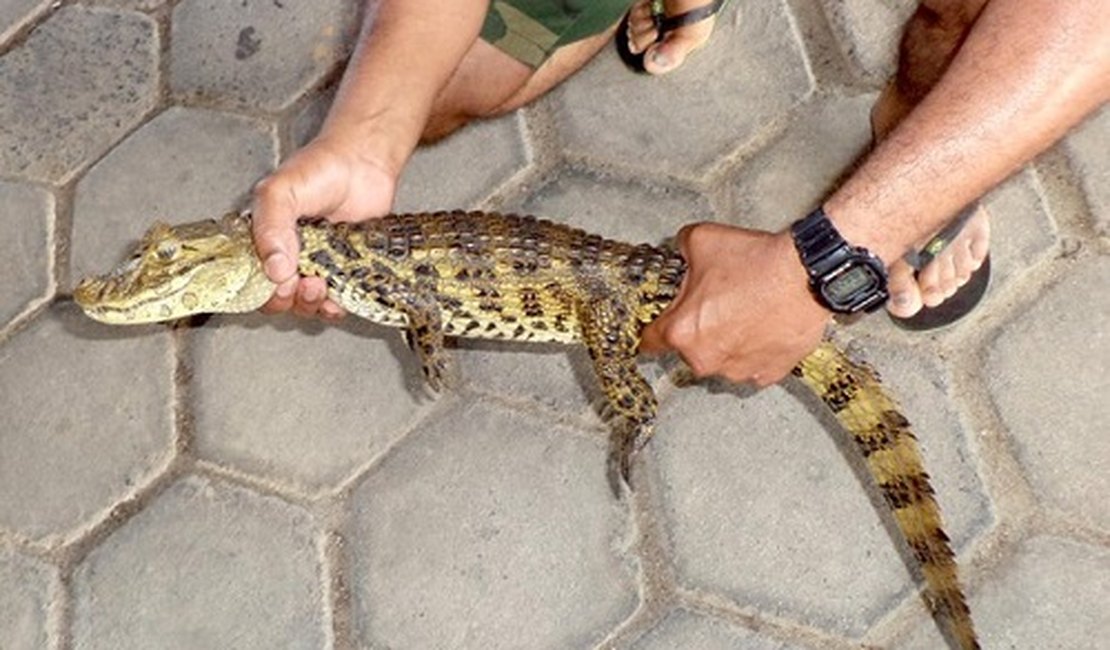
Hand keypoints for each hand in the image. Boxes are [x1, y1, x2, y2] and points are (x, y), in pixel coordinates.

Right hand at [251, 133, 397, 317]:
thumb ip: (270, 227)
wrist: (363, 162)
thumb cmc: (319, 169)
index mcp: (265, 241)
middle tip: (303, 283)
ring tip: (320, 284)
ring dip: (312, 304)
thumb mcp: (280, 192)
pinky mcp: (346, 272)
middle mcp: (289, 258)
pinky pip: (338, 303)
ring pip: (307, 305)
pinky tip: (339, 295)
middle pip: (279, 299)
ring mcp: (318, 266)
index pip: (252, 280)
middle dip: (289, 300)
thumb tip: (275, 270)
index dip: (262, 290)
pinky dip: (337, 307)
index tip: (279, 283)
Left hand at [640, 223, 830, 386]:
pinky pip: (753, 365)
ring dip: (728, 342)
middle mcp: (707, 358)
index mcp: (682, 331)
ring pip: (722, 359)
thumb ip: (681, 250)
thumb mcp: (702, 240)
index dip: (653, 329)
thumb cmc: (757, 264)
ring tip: (744, 312)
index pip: (650, 342)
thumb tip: (682, 251)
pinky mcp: (769, 373)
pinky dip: (756, 350)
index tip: (658, 327)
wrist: (805, 275)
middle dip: (699, 330)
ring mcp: (739, 370)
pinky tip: (762, 326)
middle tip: (717, 304)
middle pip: (690, 349)